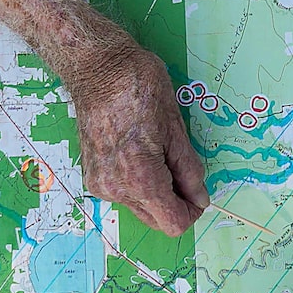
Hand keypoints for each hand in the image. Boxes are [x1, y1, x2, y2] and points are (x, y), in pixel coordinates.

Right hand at [63, 36, 208, 234]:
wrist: (97, 68)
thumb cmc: (139, 88)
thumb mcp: (175, 128)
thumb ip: (189, 170)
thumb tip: (200, 198)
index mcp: (141, 179)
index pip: (173, 223)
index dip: (192, 211)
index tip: (198, 192)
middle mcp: (116, 189)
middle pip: (156, 219)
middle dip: (174, 202)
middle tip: (182, 168)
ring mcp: (100, 184)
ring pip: (139, 206)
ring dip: (155, 190)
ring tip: (158, 151)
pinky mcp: (92, 175)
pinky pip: (123, 192)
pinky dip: (137, 181)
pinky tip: (139, 150)